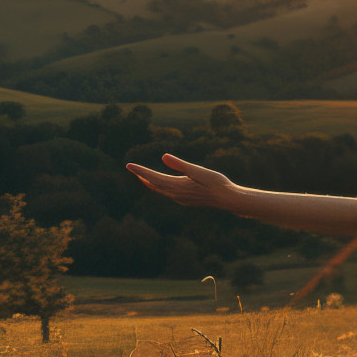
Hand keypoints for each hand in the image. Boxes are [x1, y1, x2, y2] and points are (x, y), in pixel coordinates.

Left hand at [125, 153, 239, 209]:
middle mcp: (176, 194)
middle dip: (142, 176)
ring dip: (151, 183)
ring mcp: (181, 199)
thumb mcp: (198, 170)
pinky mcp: (187, 200)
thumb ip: (180, 164)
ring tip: (143, 177)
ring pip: (161, 190)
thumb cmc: (216, 183)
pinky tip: (163, 186)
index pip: (153, 177)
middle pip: (154, 184)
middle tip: (132, 168)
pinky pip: (168, 193)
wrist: (228, 199)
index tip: (128, 165)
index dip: (140, 171)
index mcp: (177, 186)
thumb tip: (163, 156)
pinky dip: (161, 187)